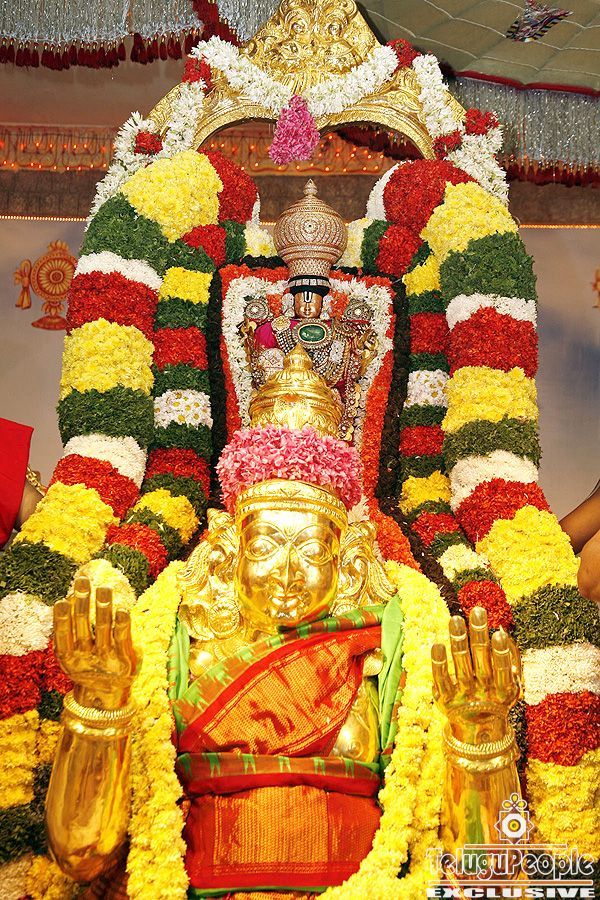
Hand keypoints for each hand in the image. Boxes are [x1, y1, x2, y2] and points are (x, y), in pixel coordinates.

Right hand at [53, 577, 138, 710]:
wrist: (106, 695)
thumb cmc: (89, 664)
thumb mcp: (75, 652)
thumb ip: (72, 629)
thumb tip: (69, 597)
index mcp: (68, 656)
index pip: (62, 636)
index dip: (61, 619)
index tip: (61, 600)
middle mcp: (84, 658)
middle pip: (82, 627)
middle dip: (82, 603)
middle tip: (83, 581)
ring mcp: (105, 659)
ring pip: (103, 630)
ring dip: (103, 608)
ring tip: (104, 588)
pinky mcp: (124, 660)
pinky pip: (122, 639)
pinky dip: (122, 625)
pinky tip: (122, 609)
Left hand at [431, 606, 520, 744]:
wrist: (477, 735)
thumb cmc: (493, 699)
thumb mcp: (507, 686)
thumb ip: (508, 662)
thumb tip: (503, 633)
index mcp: (502, 690)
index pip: (501, 669)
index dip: (500, 653)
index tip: (499, 633)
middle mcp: (483, 692)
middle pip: (481, 661)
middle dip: (479, 635)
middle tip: (477, 611)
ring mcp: (463, 696)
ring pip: (461, 667)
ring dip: (458, 642)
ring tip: (455, 619)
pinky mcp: (445, 699)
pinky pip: (441, 680)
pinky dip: (439, 664)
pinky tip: (437, 644)